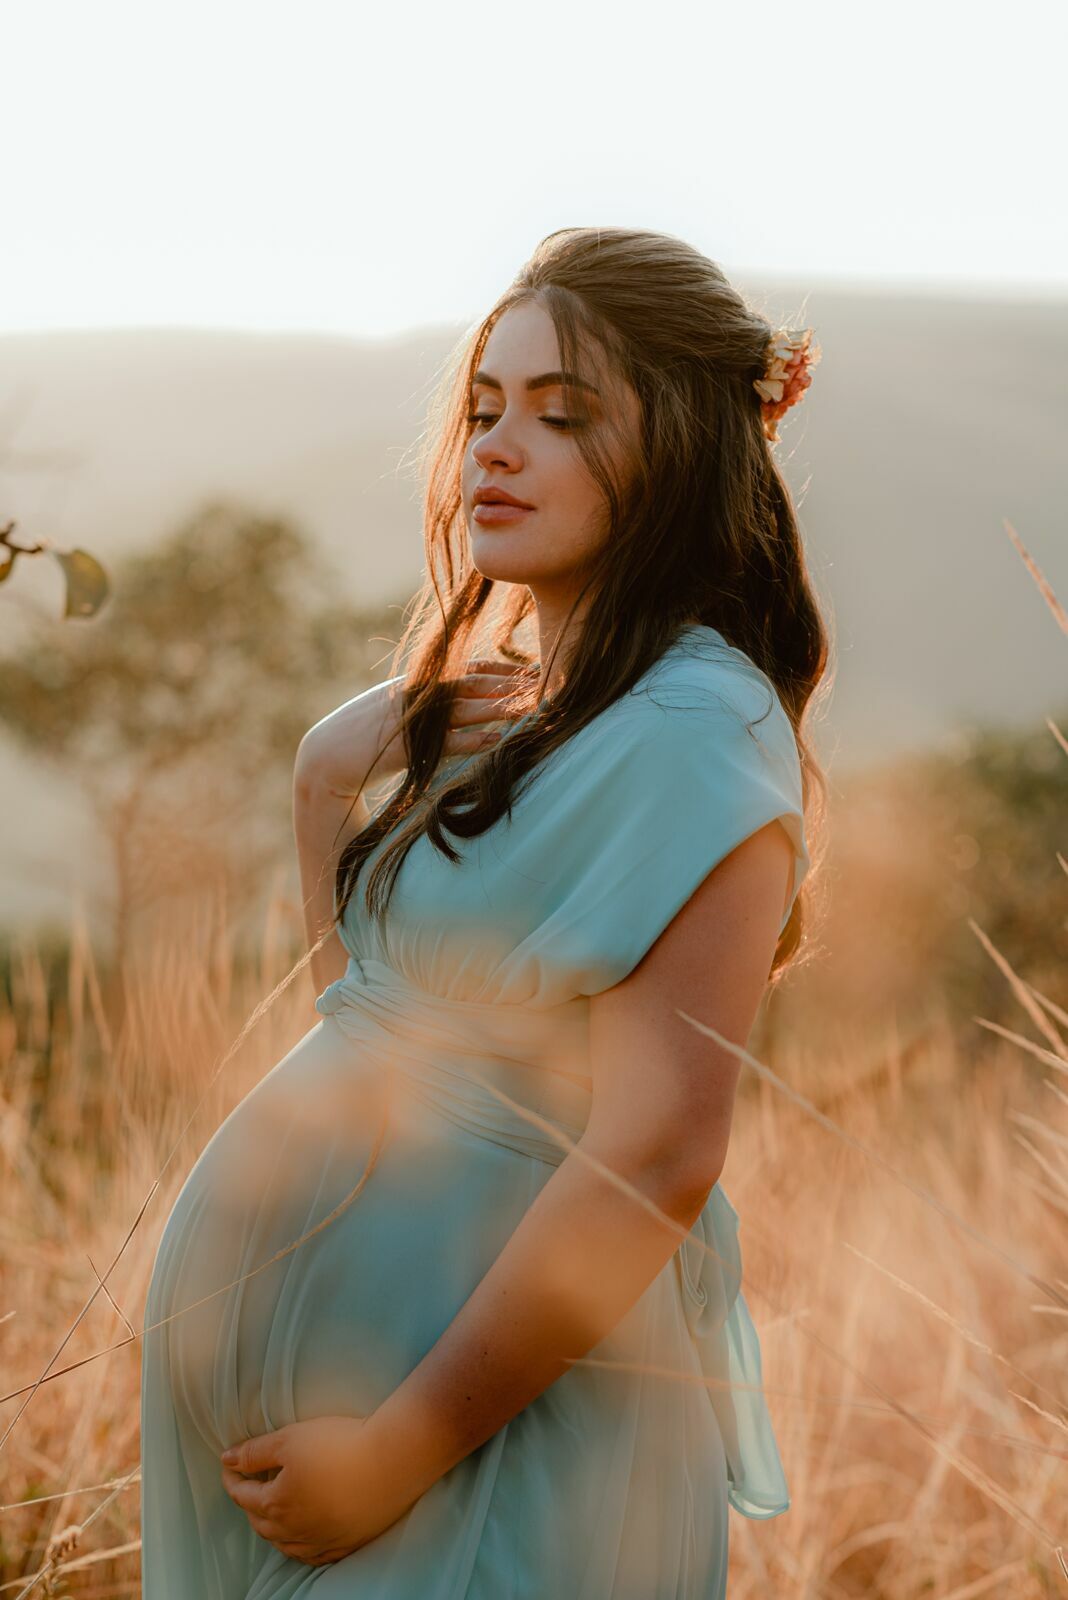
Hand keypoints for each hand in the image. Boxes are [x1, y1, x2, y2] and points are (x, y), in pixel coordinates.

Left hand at [220, 1414, 419, 1567]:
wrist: (392, 1460)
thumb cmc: (338, 1444)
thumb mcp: (290, 1438)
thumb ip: (254, 1452)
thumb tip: (226, 1460)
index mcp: (277, 1503)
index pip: (244, 1495)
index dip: (233, 1478)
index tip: (229, 1465)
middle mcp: (295, 1530)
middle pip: (262, 1523)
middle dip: (250, 1505)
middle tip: (249, 1486)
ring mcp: (323, 1540)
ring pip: (286, 1544)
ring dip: (272, 1529)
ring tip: (271, 1512)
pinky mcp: (348, 1543)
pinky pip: (315, 1555)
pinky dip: (301, 1547)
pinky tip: (303, 1537)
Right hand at [296, 657, 535, 794]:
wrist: (328, 755)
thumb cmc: (364, 735)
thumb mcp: (396, 708)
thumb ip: (426, 701)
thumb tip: (457, 700)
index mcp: (419, 682)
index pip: (469, 670)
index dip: (503, 670)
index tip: (533, 671)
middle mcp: (420, 695)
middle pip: (475, 684)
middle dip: (511, 684)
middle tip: (546, 684)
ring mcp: (415, 719)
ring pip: (467, 710)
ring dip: (501, 708)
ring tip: (533, 708)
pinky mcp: (410, 747)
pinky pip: (449, 742)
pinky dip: (475, 740)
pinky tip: (498, 740)